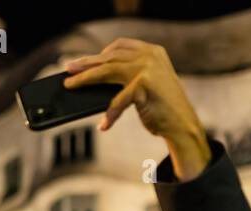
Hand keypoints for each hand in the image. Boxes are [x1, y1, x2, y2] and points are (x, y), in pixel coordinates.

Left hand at [63, 38, 210, 180]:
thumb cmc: (162, 108)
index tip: (84, 60)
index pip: (120, 46)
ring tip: (72, 86)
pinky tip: (104, 125)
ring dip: (86, 79)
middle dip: (86, 64)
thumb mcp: (147, 85)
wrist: (182, 124)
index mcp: (153, 51)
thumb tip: (97, 78)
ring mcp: (147, 69)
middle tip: (68, 70)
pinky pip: (117, 100)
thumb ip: (129, 75)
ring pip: (107, 71)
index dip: (100, 53)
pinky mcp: (143, 86)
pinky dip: (109, 114)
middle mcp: (150, 56)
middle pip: (109, 58)